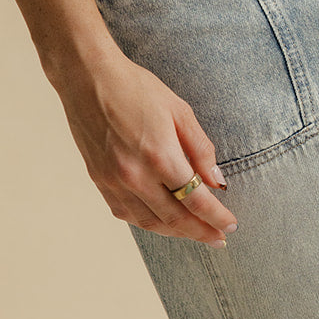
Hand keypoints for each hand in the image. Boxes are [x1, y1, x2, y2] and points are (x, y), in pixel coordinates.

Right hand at [53, 46, 239, 245]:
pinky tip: (163, 220)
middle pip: (175, 218)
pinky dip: (149, 222)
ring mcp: (113, 182)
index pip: (196, 200)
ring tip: (195, 233)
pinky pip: (127, 214)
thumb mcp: (180, 111)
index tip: (231, 225)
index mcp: (160, 156)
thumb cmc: (137, 89)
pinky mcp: (99, 182)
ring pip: (149, 222)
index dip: (216, 217)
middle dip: (201, 232)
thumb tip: (217, 183)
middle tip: (219, 239)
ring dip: (175, 232)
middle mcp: (135, 176)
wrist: (88, 79)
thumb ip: (201, 150)